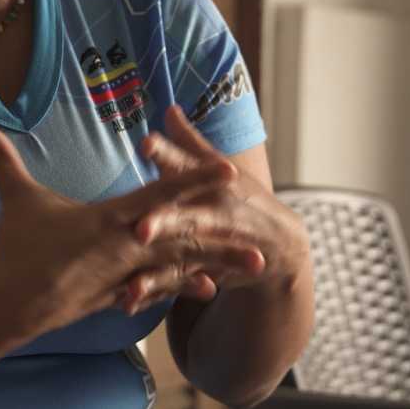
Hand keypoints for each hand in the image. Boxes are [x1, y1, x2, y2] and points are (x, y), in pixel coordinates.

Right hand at [0, 114, 256, 339]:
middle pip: (185, 235)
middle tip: (262, 228)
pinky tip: (213, 287)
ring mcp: (126, 274)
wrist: (11, 305)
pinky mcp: (121, 294)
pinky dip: (187, 285)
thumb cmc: (15, 248)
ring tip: (255, 263)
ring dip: (219, 262)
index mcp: (109, 218)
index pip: (161, 195)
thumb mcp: (13, 198)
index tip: (228, 170)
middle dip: (224, 230)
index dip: (196, 179)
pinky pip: (161, 289)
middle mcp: (126, 247)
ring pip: (182, 266)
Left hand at [118, 106, 300, 315]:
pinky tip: (129, 299)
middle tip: (140, 229)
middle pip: (186, 217)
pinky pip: (178, 283)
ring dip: (158, 269)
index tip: (146, 144)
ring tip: (133, 283)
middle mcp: (214, 213)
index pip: (186, 165)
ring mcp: (214, 246)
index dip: (167, 154)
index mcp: (211, 181)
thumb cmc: (241, 195)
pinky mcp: (208, 271)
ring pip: (182, 258)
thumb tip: (170, 109)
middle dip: (164, 222)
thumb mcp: (218, 167)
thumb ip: (189, 142)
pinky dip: (155, 292)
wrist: (281, 244)